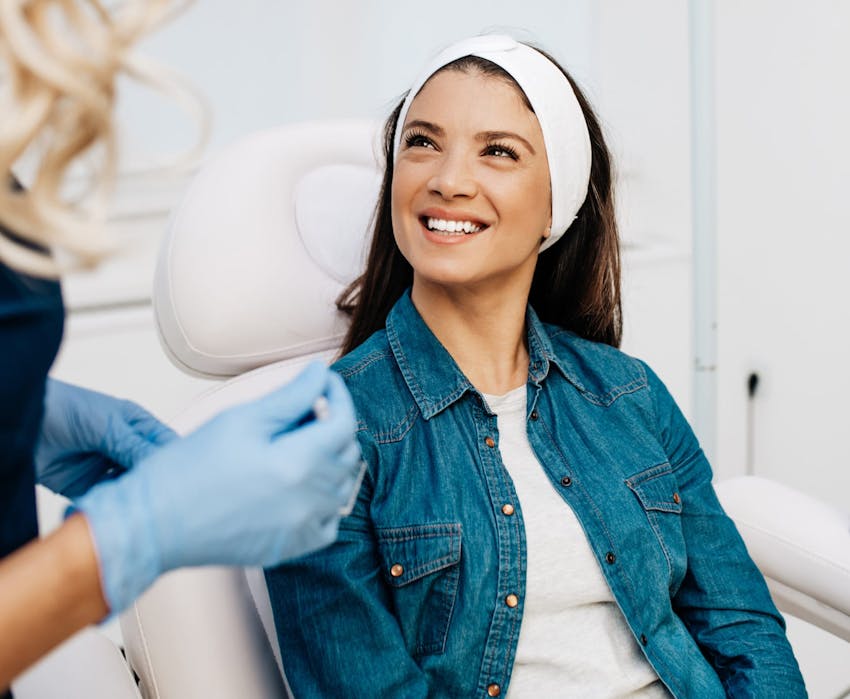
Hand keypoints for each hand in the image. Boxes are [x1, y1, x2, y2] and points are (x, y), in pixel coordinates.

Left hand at [35, 379, 176, 497]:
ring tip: (139, 504)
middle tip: (163, 497)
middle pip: (153, 471)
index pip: (167, 446)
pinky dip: (114, 506)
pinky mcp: (91, 487)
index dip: (176, 462)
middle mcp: (127, 449)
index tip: (180, 479)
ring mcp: (109, 468)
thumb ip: (134, 446)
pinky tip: (116, 506)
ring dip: (136, 497)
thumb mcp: (106, 424)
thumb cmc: (63, 408)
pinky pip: (111, 501)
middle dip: (157, 484)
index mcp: (138, 427)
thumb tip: (160, 465)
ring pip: (134, 488)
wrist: (22, 425)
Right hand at [75, 361, 361, 611]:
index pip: (344, 423)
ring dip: (332, 460)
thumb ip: (290, 397)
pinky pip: (329, 521)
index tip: (324, 382)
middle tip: (304, 410)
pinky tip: (300, 486)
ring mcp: (302, 528)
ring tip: (299, 444)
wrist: (153, 525)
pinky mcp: (290, 548)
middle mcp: (309, 500)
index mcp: (299, 464)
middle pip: (347, 454)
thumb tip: (319, 374)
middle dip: (334, 425)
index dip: (338, 396)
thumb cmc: (188, 469)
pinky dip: (325, 500)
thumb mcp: (241, 420)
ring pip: (342, 487)